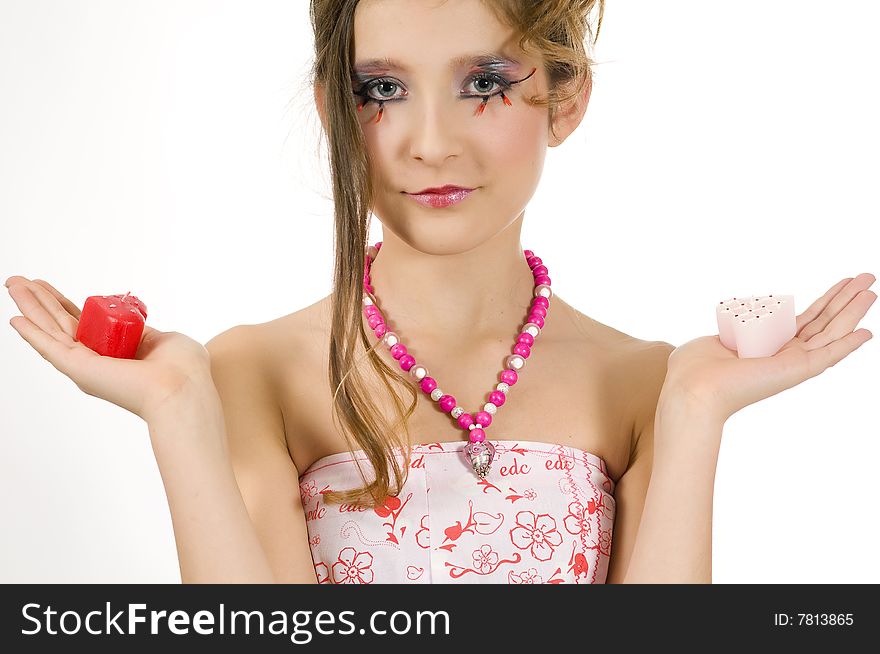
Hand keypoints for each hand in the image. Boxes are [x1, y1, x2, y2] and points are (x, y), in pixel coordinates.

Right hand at [5, 276, 213, 421]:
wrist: (183, 387)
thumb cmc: (184, 368)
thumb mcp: (165, 339)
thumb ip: (146, 332)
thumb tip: (138, 327)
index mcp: (115, 350)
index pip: (81, 322)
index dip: (62, 303)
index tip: (46, 286)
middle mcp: (97, 359)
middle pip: (59, 323)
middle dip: (38, 300)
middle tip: (16, 280)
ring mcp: (86, 364)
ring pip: (50, 329)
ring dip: (29, 306)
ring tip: (11, 283)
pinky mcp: (80, 368)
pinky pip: (50, 347)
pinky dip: (31, 334)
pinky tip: (15, 319)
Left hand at [663, 273, 875, 422]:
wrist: (692, 388)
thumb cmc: (691, 370)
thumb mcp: (709, 342)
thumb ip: (719, 337)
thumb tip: (714, 339)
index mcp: (766, 346)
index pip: (804, 321)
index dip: (824, 302)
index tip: (840, 285)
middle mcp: (782, 355)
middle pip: (823, 322)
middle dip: (845, 299)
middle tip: (867, 278)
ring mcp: (791, 362)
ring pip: (831, 333)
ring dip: (853, 311)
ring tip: (871, 290)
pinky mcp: (795, 370)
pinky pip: (828, 355)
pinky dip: (848, 345)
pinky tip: (866, 333)